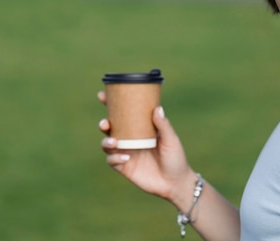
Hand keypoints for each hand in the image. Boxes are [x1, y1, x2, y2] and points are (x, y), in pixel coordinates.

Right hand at [97, 91, 195, 206]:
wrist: (175, 183)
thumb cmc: (176, 158)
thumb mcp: (171, 139)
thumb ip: (163, 125)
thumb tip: (157, 108)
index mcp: (140, 128)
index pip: (124, 114)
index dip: (111, 105)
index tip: (103, 96)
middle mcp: (130, 140)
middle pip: (111, 129)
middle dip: (104, 124)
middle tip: (105, 123)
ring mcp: (126, 153)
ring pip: (107, 145)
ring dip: (106, 142)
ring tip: (114, 142)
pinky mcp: (124, 168)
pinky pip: (112, 161)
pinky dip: (115, 158)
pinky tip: (126, 157)